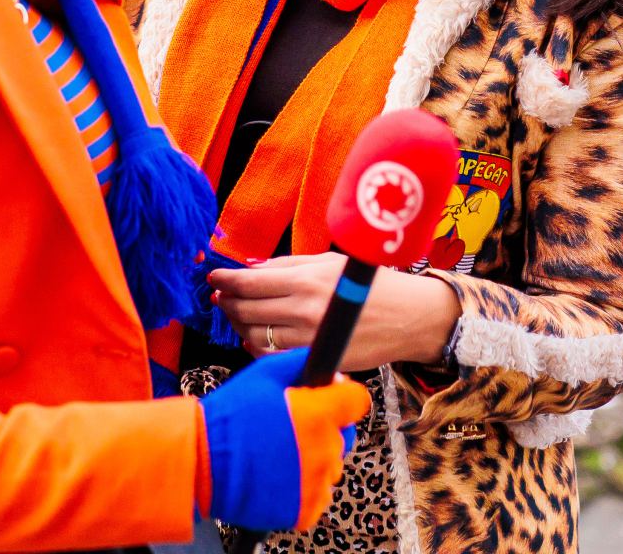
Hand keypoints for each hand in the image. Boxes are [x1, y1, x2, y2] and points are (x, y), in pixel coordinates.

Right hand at [197, 348, 369, 531]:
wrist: (203, 462)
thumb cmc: (230, 415)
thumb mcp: (263, 374)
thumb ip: (301, 365)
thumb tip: (330, 373)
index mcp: (319, 414)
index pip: (357, 401)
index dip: (343, 399)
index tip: (328, 401)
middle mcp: (325, 449)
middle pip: (343, 436)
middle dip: (325, 430)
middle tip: (291, 430)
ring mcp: (317, 483)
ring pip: (330, 467)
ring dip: (313, 460)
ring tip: (277, 455)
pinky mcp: (306, 510)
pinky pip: (317, 495)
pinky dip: (302, 488)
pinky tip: (276, 477)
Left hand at [209, 253, 460, 370]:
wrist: (409, 318)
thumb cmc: (371, 283)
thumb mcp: (329, 262)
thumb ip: (287, 266)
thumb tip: (250, 269)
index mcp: (307, 281)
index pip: (250, 282)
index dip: (225, 280)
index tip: (212, 277)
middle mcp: (305, 312)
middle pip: (247, 309)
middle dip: (227, 301)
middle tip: (220, 294)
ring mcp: (309, 340)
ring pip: (255, 334)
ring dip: (237, 323)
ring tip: (234, 312)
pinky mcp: (317, 360)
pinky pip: (272, 356)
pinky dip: (255, 346)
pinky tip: (253, 335)